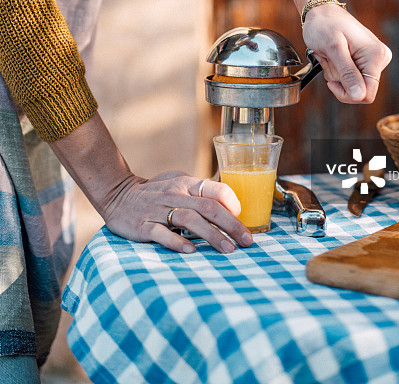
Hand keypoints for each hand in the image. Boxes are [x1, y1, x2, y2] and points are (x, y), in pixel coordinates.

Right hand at [100, 170, 252, 254]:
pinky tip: (191, 250)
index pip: (214, 190)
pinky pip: (161, 233)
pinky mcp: (142, 226)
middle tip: (247, 242)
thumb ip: (200, 192)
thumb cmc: (156, 192)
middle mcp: (174, 195)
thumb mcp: (178, 183)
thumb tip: (231, 207)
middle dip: (230, 225)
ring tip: (228, 249)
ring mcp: (158, 210)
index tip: (245, 223)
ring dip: (211, 235)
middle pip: (207, 208)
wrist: (117, 195)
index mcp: (185, 183)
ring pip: (189, 220)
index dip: (233, 205)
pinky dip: (177, 241)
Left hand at [302, 3, 391, 103]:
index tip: (331, 82)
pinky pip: (349, 77)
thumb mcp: (333, 48)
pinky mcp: (365, 61)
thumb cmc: (324, 24)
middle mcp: (379, 58)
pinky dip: (336, 70)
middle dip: (339, 80)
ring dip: (335, 73)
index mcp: (376, 56)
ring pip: (352, 85)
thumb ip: (347, 73)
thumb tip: (359, 95)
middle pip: (359, 90)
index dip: (346, 93)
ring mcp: (373, 59)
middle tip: (329, 59)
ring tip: (330, 55)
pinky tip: (332, 56)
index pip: (367, 94)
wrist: (321, 11)